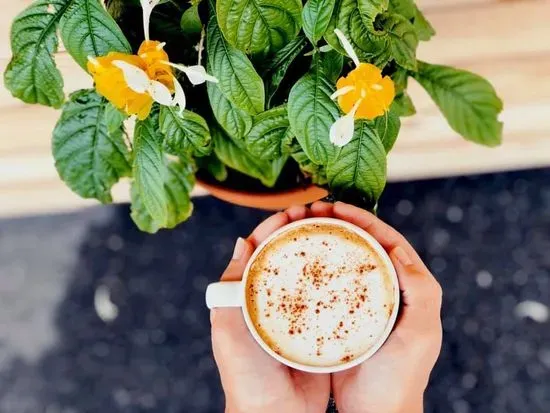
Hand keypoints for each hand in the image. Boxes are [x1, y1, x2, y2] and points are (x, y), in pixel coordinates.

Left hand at [210, 206, 330, 412]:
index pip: (261, 250)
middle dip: (304, 230)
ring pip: (313, 272)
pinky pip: (331, 296)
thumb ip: (229, 290)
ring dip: (325, 249)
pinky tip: (355, 265)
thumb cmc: (246, 378)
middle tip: (323, 214)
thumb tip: (241, 241)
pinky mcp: (321, 327)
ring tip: (343, 230)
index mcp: (249, 295)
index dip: (275, 226)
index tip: (294, 211)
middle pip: (290, 255)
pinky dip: (340, 278)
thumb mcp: (229, 331)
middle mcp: (275, 299)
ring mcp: (299, 312)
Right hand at [312, 202, 442, 412]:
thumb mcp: (421, 334)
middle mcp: (385, 287)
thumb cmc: (401, 377)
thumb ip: (421, 293)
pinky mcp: (341, 313)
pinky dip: (315, 265)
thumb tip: (400, 250)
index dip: (363, 218)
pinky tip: (296, 259)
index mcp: (408, 286)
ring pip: (344, 259)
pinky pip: (328, 281)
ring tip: (299, 226)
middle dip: (339, 222)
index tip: (336, 207)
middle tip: (312, 211)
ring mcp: (362, 299)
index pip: (387, 239)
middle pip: (362, 243)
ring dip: (324, 238)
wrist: (376, 412)